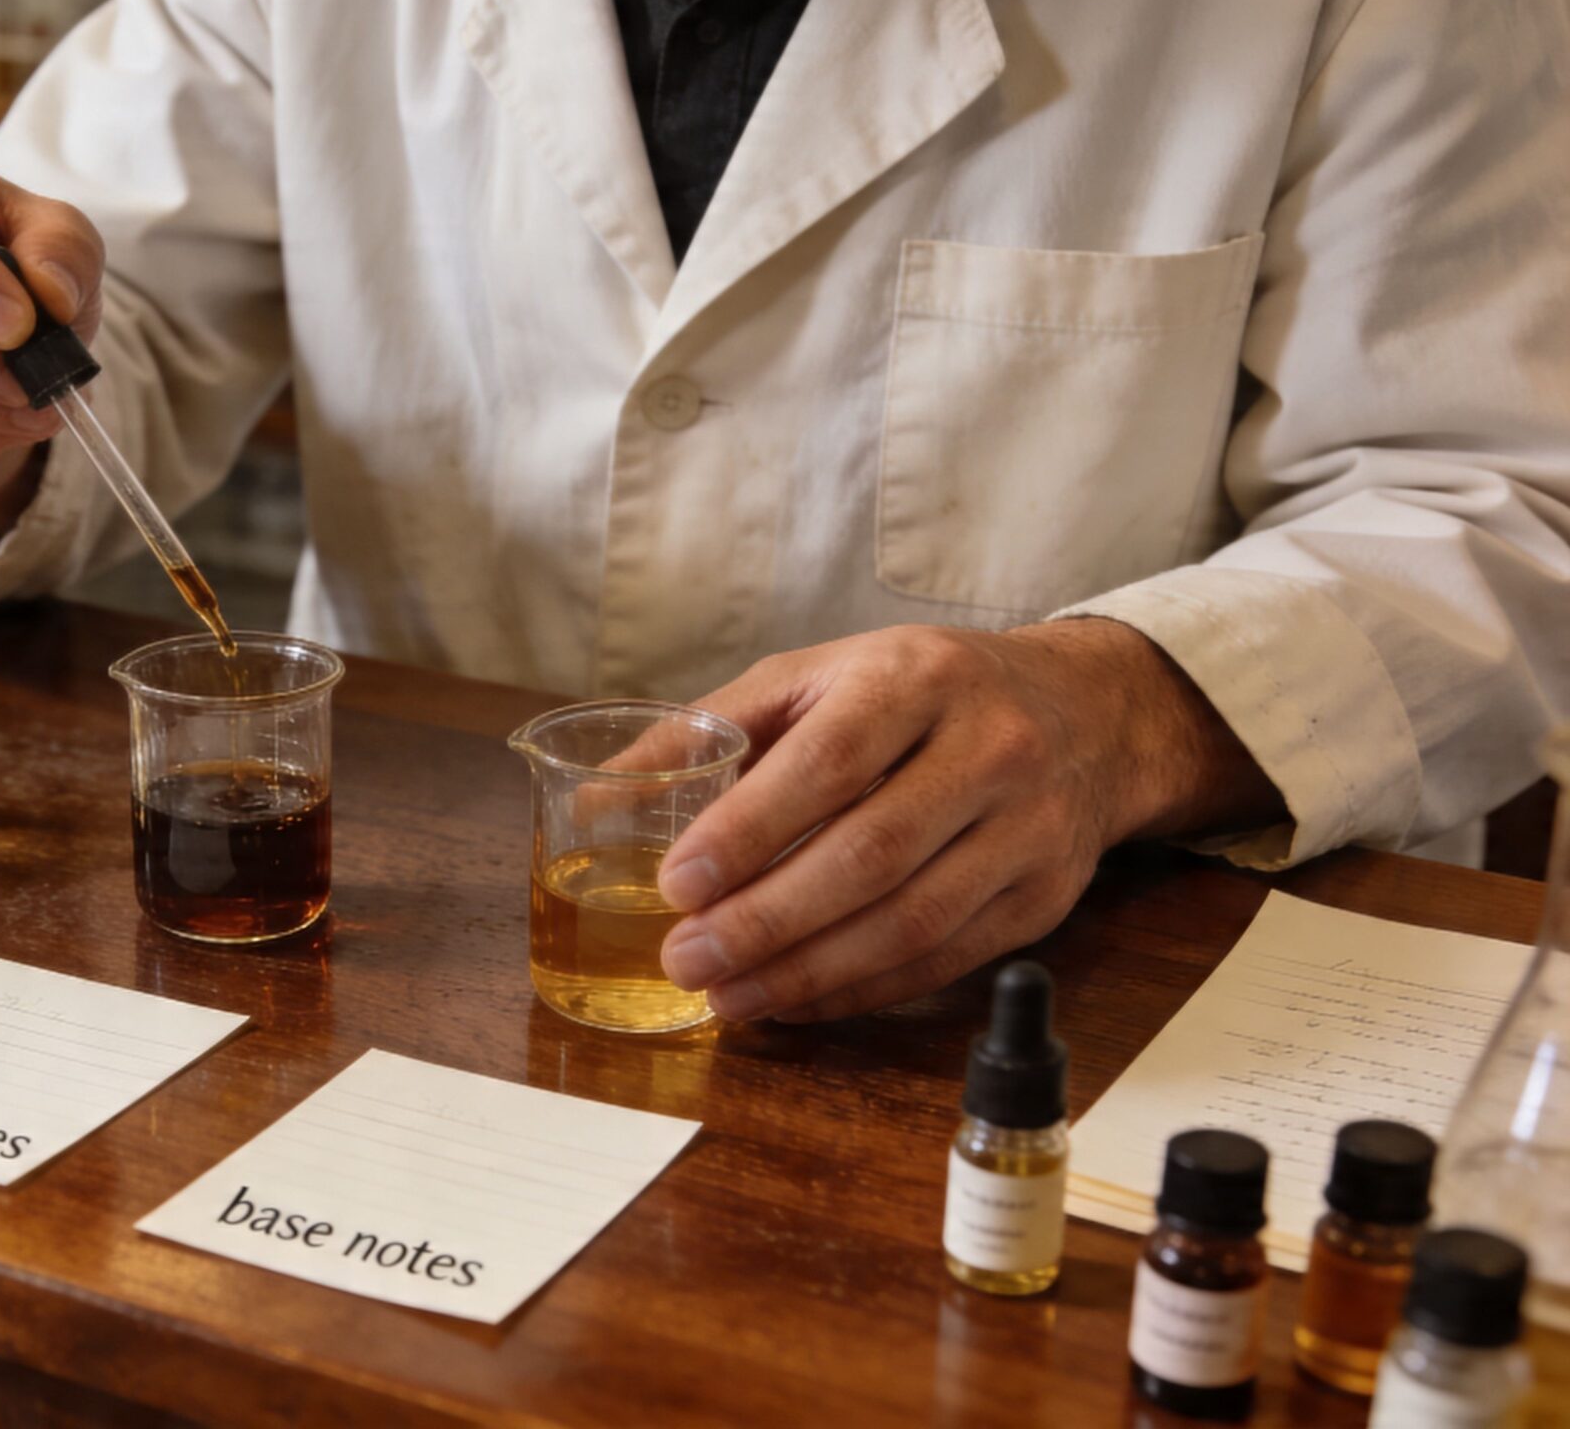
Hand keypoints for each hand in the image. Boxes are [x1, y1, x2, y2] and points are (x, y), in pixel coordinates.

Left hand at [655, 619, 1279, 1022]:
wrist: (1081, 713)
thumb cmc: (918, 693)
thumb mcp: (815, 677)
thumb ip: (707, 732)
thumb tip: (595, 799)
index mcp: (917, 679)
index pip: (830, 762)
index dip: (750, 832)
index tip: (678, 885)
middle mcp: (987, 749)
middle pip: (871, 855)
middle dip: (767, 920)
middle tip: (686, 959)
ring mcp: (1027, 828)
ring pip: (912, 921)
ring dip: (808, 973)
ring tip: (726, 995)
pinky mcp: (1045, 896)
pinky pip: (944, 959)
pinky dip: (860, 991)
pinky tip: (794, 1000)